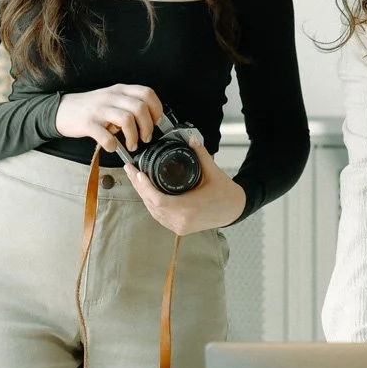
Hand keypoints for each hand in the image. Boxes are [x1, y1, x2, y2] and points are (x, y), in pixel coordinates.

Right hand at [54, 84, 162, 153]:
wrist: (62, 110)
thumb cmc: (91, 108)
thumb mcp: (112, 99)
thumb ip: (129, 104)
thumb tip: (150, 120)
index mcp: (120, 90)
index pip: (147, 93)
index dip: (156, 109)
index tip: (155, 121)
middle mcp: (111, 97)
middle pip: (140, 107)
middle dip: (148, 126)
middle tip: (145, 138)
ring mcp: (99, 109)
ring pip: (127, 120)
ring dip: (133, 136)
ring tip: (132, 145)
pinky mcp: (88, 123)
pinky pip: (106, 136)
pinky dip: (112, 145)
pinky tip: (112, 147)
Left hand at [124, 138, 246, 234]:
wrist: (235, 210)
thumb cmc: (226, 193)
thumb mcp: (213, 172)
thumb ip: (201, 154)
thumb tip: (191, 139)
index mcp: (189, 208)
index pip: (158, 200)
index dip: (145, 187)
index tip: (138, 173)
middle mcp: (182, 221)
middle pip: (151, 205)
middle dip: (139, 187)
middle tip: (131, 171)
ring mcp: (180, 227)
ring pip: (153, 212)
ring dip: (143, 196)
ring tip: (136, 179)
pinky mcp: (180, 229)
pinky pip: (160, 217)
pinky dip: (152, 204)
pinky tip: (147, 192)